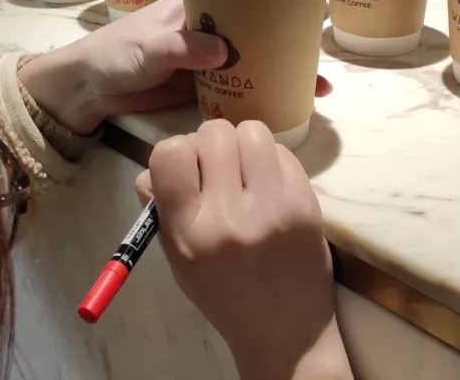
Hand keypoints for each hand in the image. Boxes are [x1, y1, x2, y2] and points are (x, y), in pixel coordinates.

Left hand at [18, 0, 332, 133]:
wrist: (86, 89)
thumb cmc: (114, 54)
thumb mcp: (148, 48)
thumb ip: (183, 48)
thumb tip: (225, 51)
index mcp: (195, 4)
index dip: (276, 6)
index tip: (307, 19)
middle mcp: (207, 28)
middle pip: (256, 32)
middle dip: (288, 46)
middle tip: (319, 67)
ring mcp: (205, 58)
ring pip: (251, 62)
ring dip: (279, 73)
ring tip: (313, 90)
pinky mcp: (200, 85)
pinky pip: (236, 87)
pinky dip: (258, 95)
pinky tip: (281, 106)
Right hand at [136, 120, 352, 379]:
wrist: (285, 329)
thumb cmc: (223, 291)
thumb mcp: (178, 258)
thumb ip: (161, 208)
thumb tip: (154, 167)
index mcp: (190, 232)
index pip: (170, 154)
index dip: (176, 151)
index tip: (186, 167)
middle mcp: (230, 216)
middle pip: (213, 133)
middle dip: (210, 143)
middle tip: (217, 168)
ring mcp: (273, 206)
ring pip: (252, 130)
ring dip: (243, 144)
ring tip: (245, 171)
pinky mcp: (306, 202)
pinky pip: (283, 150)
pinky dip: (271, 160)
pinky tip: (269, 185)